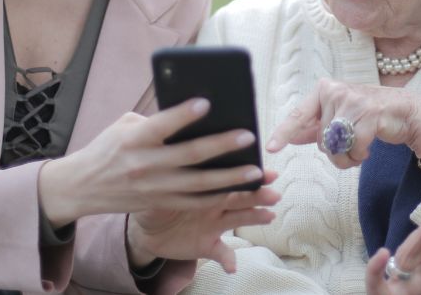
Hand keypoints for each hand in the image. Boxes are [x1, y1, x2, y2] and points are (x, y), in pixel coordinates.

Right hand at [39, 98, 270, 224]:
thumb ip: (155, 121)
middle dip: (221, 146)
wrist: (82, 187)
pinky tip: (238, 189)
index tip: (207, 103)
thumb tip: (191, 116)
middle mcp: (144, 165)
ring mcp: (153, 188)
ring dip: (230, 178)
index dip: (183, 115)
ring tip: (255, 170)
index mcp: (134, 139)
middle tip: (248, 136)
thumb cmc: (107, 148)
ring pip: (199, 184)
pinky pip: (194, 202)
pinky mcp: (159, 203)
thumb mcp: (124, 126)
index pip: (161, 125)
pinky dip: (217, 196)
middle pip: (189, 155)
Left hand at [127, 170, 280, 272]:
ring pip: (239, 219)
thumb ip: (167, 174)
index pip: (230, 176)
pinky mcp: (207, 245)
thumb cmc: (154, 197)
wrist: (146, 227)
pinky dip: (228, 260)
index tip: (265, 170)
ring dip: (255, 218)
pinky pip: (222, 253)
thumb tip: (169, 155)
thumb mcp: (157, 183)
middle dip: (259, 194)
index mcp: (206, 185)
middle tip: (274, 193)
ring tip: (269, 216)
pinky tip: (232, 266)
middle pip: (241, 196)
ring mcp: (214, 224)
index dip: (248, 173)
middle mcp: (216, 203)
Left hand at [267, 78, 420, 170]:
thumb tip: (290, 136)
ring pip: (336, 146)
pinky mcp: (370, 113)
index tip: (270, 147)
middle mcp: (336, 91)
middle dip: (335, 152)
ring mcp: (354, 100)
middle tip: (350, 147)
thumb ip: (315, 127)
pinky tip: (368, 149)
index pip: (299, 115)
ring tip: (360, 149)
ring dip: (348, 157)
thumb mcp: (340, 118)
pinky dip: (360, 155)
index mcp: (324, 90)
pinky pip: (354, 148)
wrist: (407, 112)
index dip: (284, 132)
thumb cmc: (371, 115)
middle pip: (321, 139)